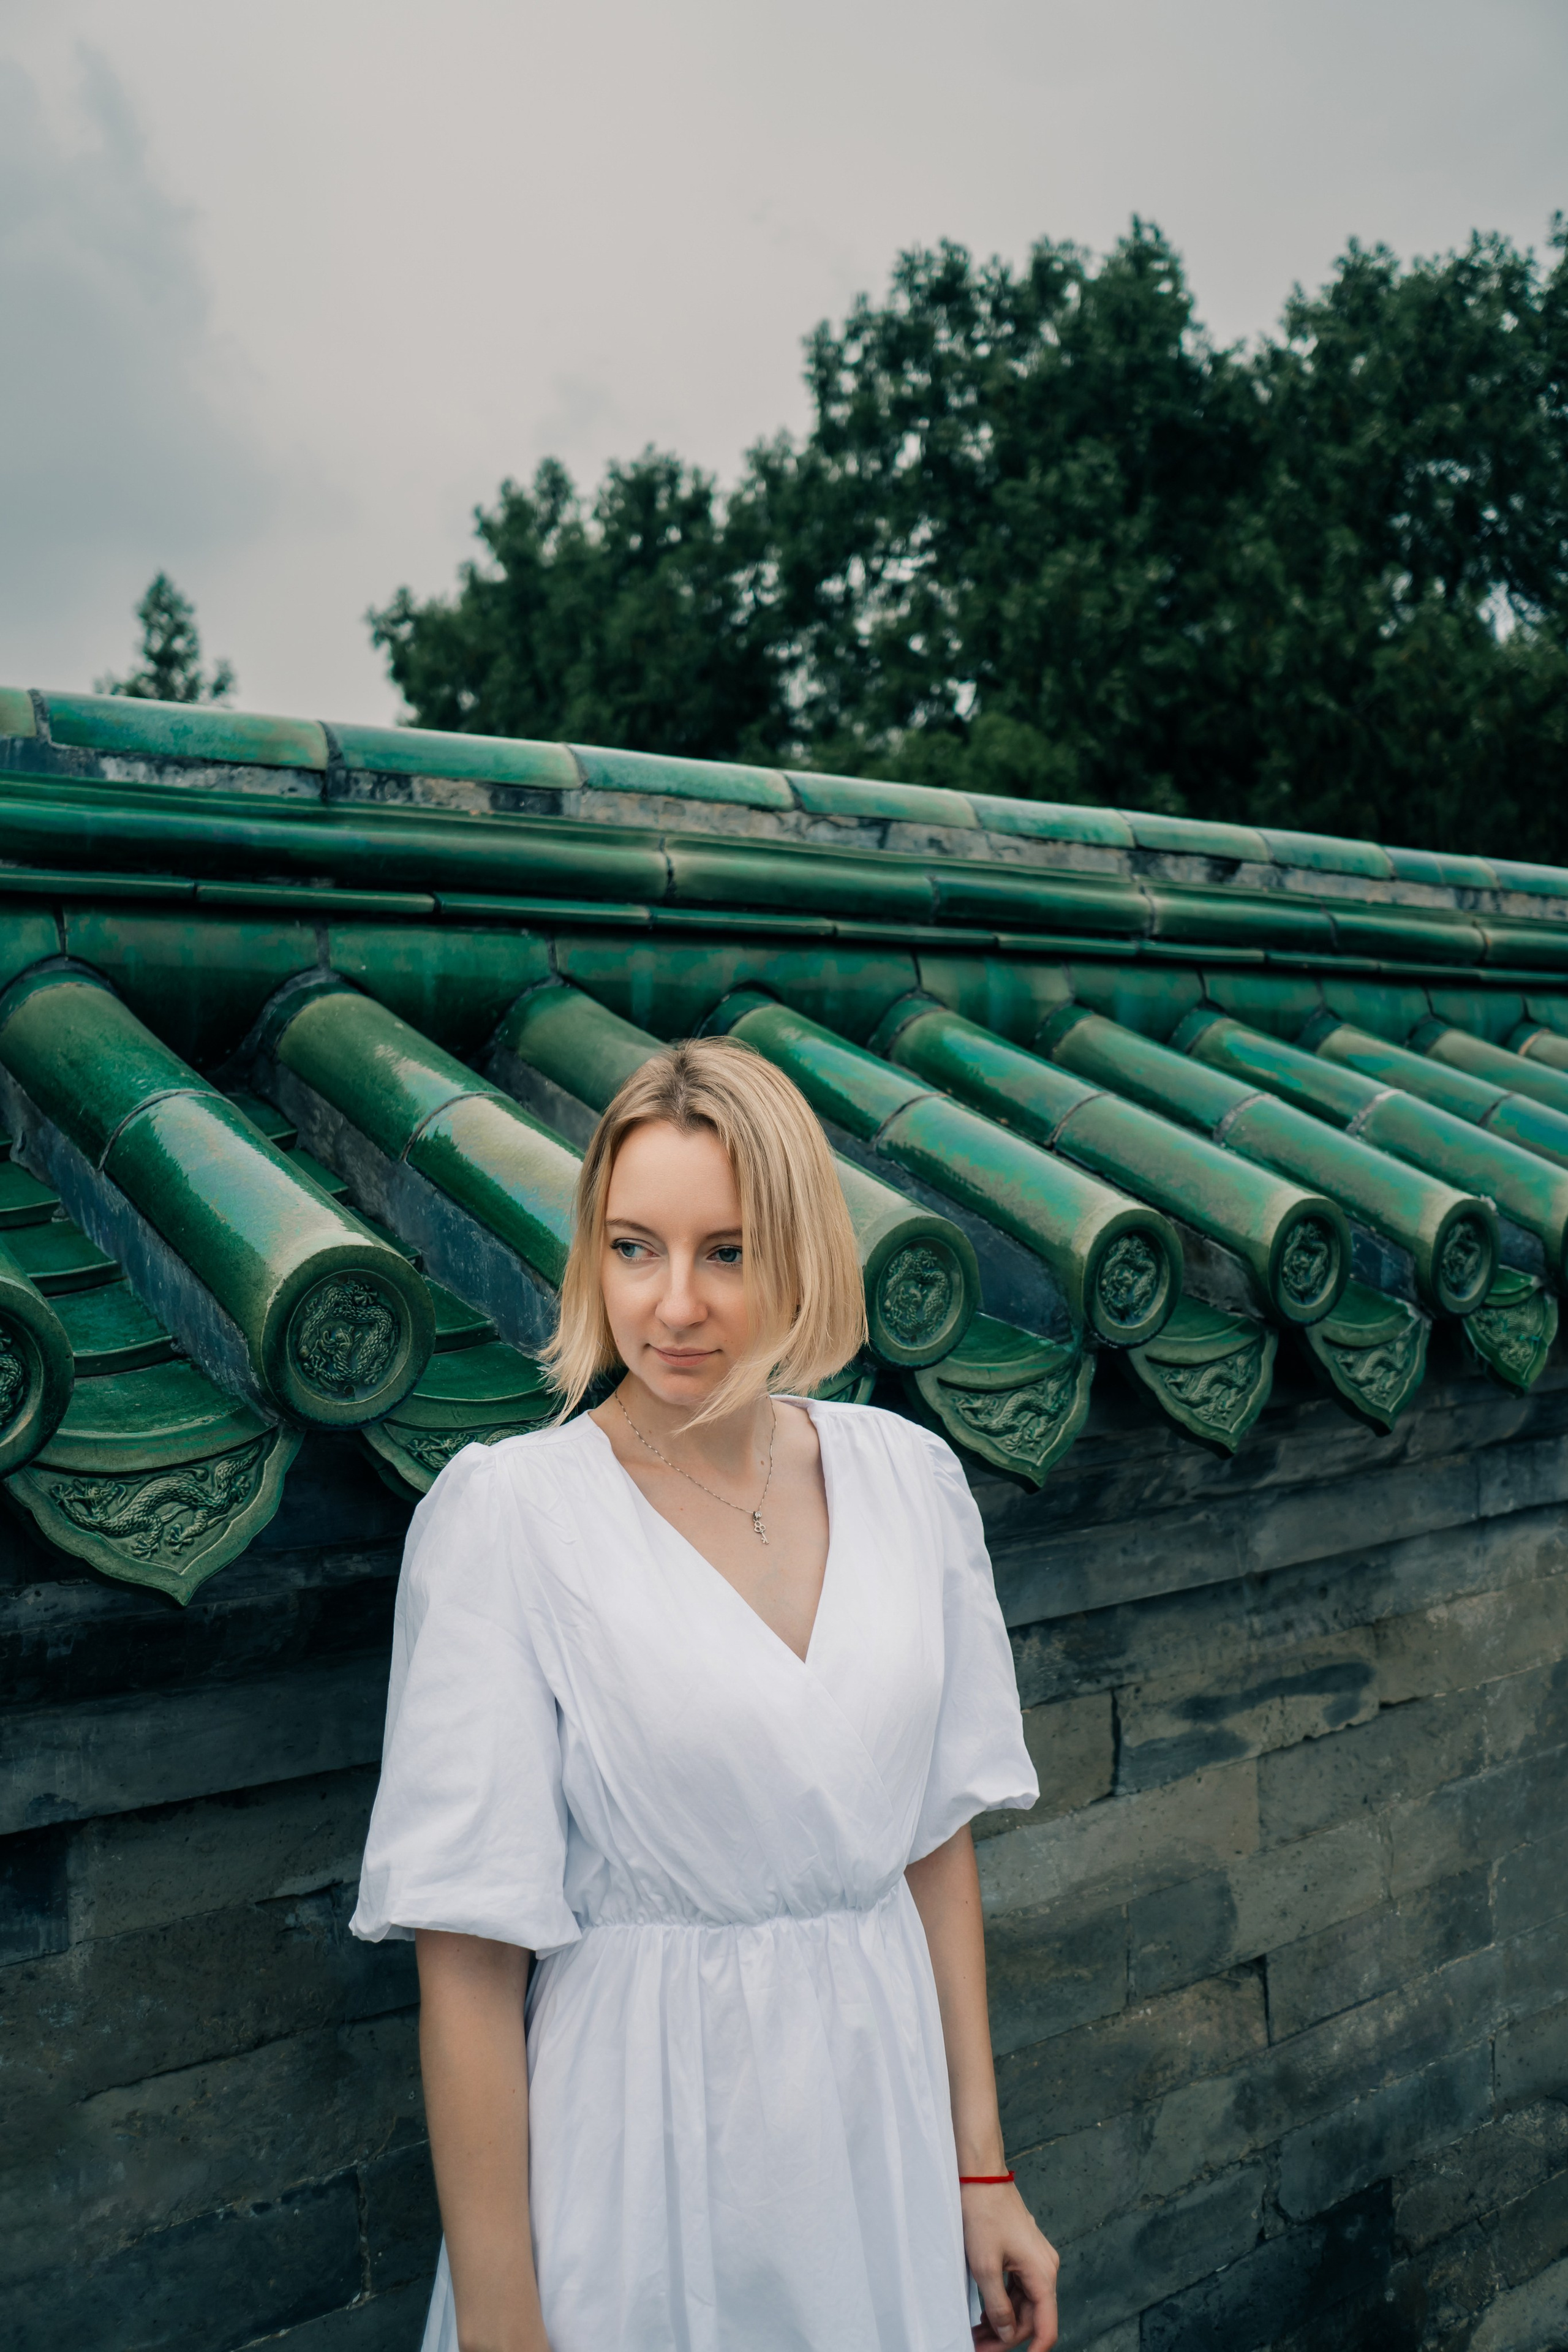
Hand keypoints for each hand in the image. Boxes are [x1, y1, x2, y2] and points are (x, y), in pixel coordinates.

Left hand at [963, 2181, 1058, 2350]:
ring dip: (1001, 2322)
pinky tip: (983, 2313)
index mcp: (1042, 2274)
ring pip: (1022, 2305)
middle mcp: (1045, 2269)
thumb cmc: (983, 2214)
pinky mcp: (1023, 2255)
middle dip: (1005, 2337)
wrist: (981, 2176)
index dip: (1032, 2351)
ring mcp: (1034, 2261)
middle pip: (1030, 2318)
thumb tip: (1007, 2334)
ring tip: (975, 2334)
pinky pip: (1017, 2289)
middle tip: (976, 2346)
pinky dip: (1001, 2303)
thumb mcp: (985, 2267)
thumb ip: (998, 2306)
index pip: (1046, 2327)